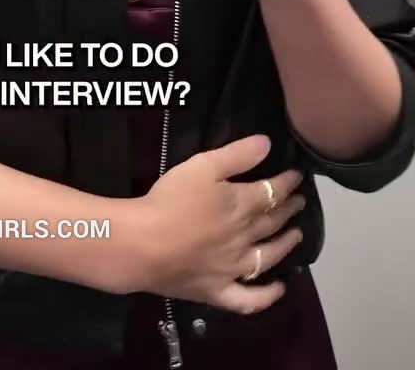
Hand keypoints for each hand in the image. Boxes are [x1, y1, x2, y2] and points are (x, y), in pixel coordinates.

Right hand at [129, 135, 304, 312]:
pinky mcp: (218, 291)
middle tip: (300, 202)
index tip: (297, 177)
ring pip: (268, 257)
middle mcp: (244, 237)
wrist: (144, 244)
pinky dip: (267, 296)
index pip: (272, 192)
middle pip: (272, 222)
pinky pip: (249, 299)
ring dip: (286, 245)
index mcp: (240, 205)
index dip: (287, 183)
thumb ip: (236, 155)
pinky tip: (278, 289)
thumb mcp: (202, 166)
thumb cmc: (170, 200)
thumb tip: (268, 144)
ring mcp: (234, 268)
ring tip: (297, 235)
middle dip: (289, 209)